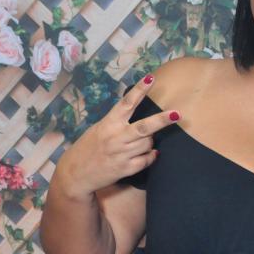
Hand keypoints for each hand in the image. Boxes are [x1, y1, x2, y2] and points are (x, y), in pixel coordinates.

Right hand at [58, 74, 178, 196]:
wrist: (76, 174)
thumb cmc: (89, 148)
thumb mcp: (100, 129)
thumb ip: (118, 123)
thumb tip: (142, 117)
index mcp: (109, 123)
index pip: (126, 103)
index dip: (140, 90)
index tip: (151, 78)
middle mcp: (116, 137)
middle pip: (144, 127)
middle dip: (162, 120)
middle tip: (177, 114)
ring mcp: (121, 154)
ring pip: (148, 144)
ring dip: (150, 142)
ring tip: (141, 143)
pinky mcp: (125, 169)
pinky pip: (147, 160)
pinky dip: (151, 156)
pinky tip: (149, 154)